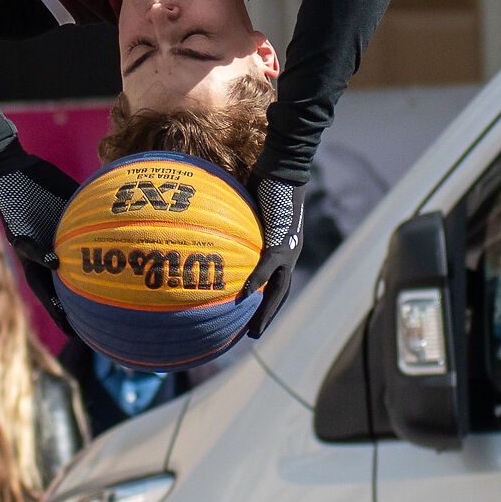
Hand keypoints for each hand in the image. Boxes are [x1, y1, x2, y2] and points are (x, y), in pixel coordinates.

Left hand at [0, 144, 79, 335]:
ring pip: (35, 277)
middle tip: (77, 332)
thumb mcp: (70, 200)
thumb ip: (91, 211)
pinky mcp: (15, 231)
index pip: (66, 283)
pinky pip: (27, 247)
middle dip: (60, 313)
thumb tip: (129, 212)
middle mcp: (38, 254)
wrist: (10, 166)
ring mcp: (26, 245)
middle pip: (49, 291)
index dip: (77, 304)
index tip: (95, 324)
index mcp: (52, 250)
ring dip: (47, 293)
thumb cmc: (42, 183)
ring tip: (63, 310)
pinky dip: (40, 255)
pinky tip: (54, 263)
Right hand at [242, 178, 305, 337]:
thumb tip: (211, 220)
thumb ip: (237, 218)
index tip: (253, 314)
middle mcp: (289, 252)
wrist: (285, 166)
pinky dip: (256, 283)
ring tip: (253, 332)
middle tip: (253, 335)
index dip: (267, 299)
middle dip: (268, 315)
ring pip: (279, 290)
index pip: (277, 279)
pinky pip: (266, 268)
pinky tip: (243, 297)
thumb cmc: (269, 178)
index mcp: (285, 247)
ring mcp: (287, 249)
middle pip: (280, 292)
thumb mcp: (250, 205)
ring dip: (267, 312)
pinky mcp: (280, 242)